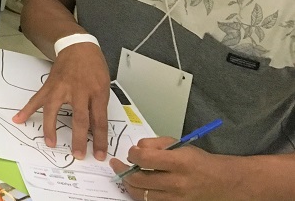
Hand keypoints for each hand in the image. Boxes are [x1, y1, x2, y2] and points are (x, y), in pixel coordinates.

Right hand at [12, 42, 109, 159]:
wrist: (78, 46)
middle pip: (79, 118)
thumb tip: (96, 130)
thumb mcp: (103, 86)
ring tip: (50, 144)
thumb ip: (98, 106)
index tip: (98, 154)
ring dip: (51, 128)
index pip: (99, 120)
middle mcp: (79, 91)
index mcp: (96, 92)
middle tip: (78, 155)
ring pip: (54, 110)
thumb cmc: (94, 67)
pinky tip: (19, 119)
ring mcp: (62, 88)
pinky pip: (37, 99)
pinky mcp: (49, 86)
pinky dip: (27, 109)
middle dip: (78, 139)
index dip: (100, 139)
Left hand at [110, 137, 228, 200]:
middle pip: (138, 179)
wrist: (222, 182)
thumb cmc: (198, 161)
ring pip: (140, 194)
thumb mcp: (179, 145)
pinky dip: (140, 194)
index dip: (132, 154)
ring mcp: (176, 198)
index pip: (144, 159)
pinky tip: (137, 186)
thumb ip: (155, 144)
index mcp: (179, 162)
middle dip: (122, 170)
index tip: (131, 152)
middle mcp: (177, 182)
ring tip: (124, 175)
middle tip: (117, 164)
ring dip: (128, 184)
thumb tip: (136, 148)